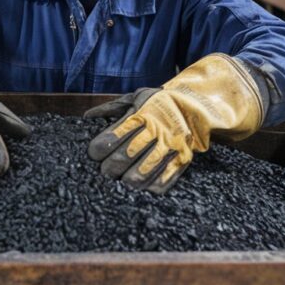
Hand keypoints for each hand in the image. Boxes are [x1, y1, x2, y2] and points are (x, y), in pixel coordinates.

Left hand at [84, 54, 263, 193]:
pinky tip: (142, 188)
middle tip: (105, 173)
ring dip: (127, 181)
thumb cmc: (160, 102)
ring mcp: (169, 147)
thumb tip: (86, 117)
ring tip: (121, 181)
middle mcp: (154, 131)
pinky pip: (163, 181)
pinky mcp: (182, 160)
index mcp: (141, 115)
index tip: (94, 155)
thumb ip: (111, 108)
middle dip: (109, 169)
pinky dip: (149, 187)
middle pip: (123, 157)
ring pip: (141, 173)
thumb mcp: (136, 97)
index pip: (112, 137)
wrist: (197, 106)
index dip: (99, 150)